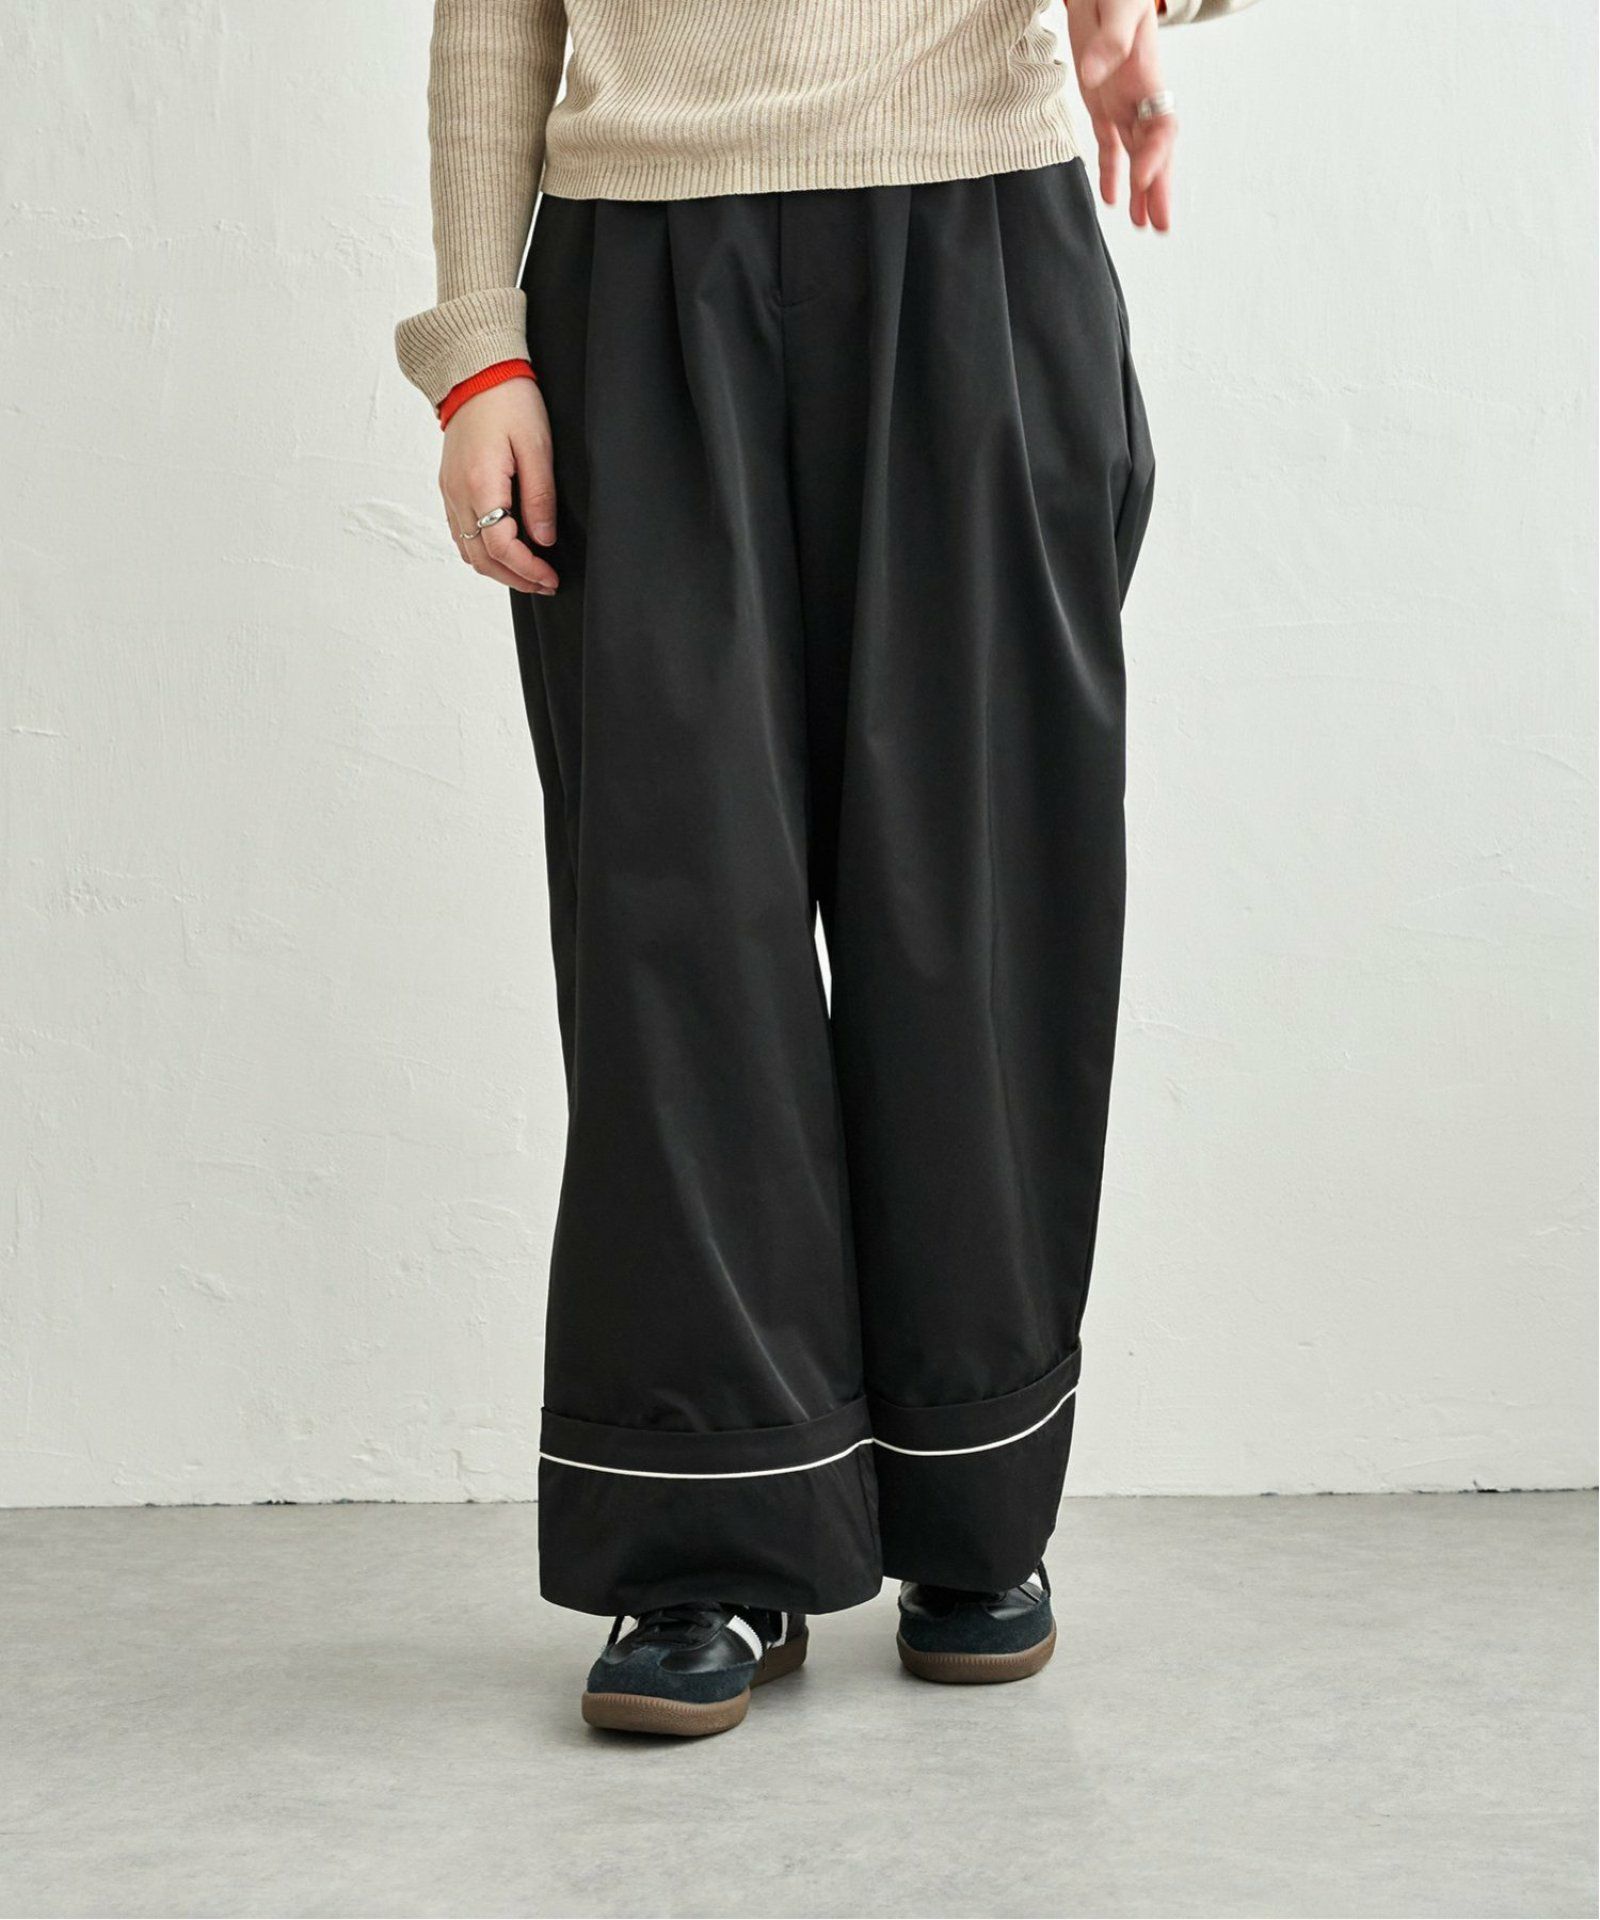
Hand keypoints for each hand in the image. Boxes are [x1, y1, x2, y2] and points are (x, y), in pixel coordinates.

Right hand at [439, 378, 558, 593]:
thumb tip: (544, 540)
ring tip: (529, 572)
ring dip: (498, 569)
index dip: (527, 570)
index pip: (500, 547)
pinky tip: (507, 551)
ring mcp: (448, 492)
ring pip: (468, 551)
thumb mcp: (537, 446)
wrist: (475, 372)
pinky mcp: (449, 487)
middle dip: (515, 578)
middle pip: (481, 559)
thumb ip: (540, 497)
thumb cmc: (509, 401)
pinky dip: (482, 551)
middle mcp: (457, 493)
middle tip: (545, 583)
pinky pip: (460, 533)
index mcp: (479, 484)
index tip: (550, 577)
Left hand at [1066, 0, 1176, 231]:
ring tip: (1142, 225)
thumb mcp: (1117, 5)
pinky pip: (1110, 145)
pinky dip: (1111, 172)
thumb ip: (1109, 40)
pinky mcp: (1103, 104)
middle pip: (1156, 150)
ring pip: (1136, 154)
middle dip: (1158, 188)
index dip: (1154, 156)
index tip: (1139, 181)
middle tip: (1159, 225)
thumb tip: (1094, 75)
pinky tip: (1112, 200)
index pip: (1161, 126)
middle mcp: (1141, 94)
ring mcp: (1123, 101)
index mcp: (1149, 74)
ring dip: (1140, 190)